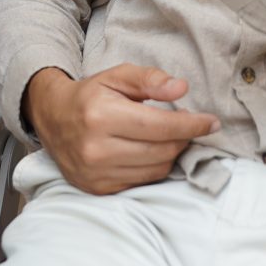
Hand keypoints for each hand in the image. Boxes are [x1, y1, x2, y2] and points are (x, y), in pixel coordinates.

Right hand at [23, 63, 219, 194]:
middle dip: (184, 138)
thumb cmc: (91, 95)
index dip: (191, 125)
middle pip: (161, 151)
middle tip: (192, 125)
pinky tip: (155, 151)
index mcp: (101, 115)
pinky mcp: (99, 189)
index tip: (212, 122)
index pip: (159, 126)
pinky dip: (155, 167)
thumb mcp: (117, 76)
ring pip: (155, 170)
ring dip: (172, 153)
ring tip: (173, 136)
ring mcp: (96, 174)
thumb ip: (150, 79)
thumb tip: (181, 88)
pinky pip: (142, 182)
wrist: (53, 119)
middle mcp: (96, 149)